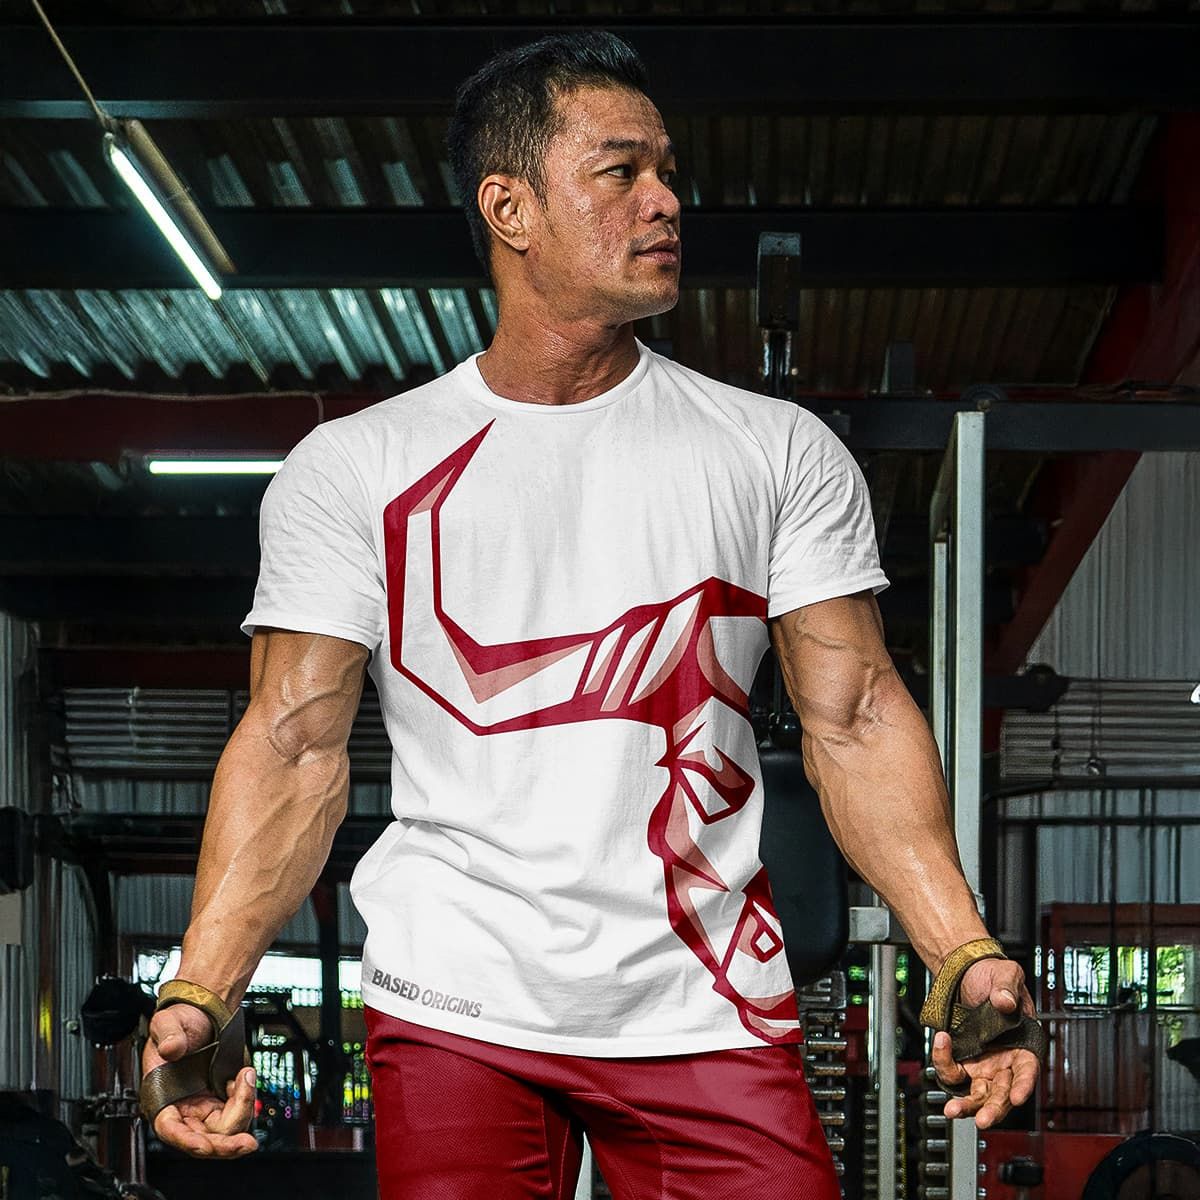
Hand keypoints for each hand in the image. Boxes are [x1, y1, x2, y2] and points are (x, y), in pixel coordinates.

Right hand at [142, 1003, 257, 1157]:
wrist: (202, 1015)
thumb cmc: (180, 1023)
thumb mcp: (169, 1023)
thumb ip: (169, 1036)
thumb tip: (172, 1048)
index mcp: (162, 1099)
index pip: (171, 1130)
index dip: (187, 1141)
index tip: (204, 1146)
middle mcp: (184, 1110)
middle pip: (203, 1140)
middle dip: (224, 1145)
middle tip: (247, 1144)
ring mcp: (204, 1107)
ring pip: (224, 1130)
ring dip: (242, 1110)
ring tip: (245, 1077)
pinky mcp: (222, 1101)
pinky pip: (237, 1113)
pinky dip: (246, 1099)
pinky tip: (244, 1078)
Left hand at [930, 957, 1040, 1129]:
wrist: (966, 973)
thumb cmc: (992, 976)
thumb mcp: (1006, 975)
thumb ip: (1007, 988)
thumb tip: (1004, 1001)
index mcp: (1023, 1046)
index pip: (1027, 1071)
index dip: (1024, 1085)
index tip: (1018, 1097)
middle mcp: (1004, 1063)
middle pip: (1002, 1093)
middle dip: (993, 1108)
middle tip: (983, 1119)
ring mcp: (982, 1066)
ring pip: (977, 1094)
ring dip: (967, 1105)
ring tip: (953, 1110)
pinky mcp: (961, 1062)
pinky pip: (952, 1072)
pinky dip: (944, 1061)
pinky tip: (941, 1043)